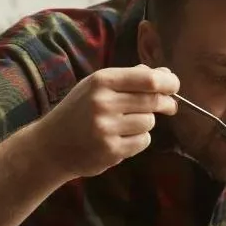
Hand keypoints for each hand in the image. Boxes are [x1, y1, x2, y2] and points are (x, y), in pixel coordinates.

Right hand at [35, 65, 178, 180]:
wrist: (51, 146)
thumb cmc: (78, 111)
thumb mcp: (97, 87)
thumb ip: (130, 78)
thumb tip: (165, 75)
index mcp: (101, 81)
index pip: (147, 79)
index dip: (169, 83)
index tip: (174, 86)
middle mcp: (103, 103)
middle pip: (153, 101)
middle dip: (166, 103)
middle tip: (169, 106)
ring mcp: (106, 128)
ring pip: (149, 122)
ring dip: (145, 124)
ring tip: (126, 125)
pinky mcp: (111, 150)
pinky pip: (142, 142)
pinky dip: (138, 140)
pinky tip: (121, 139)